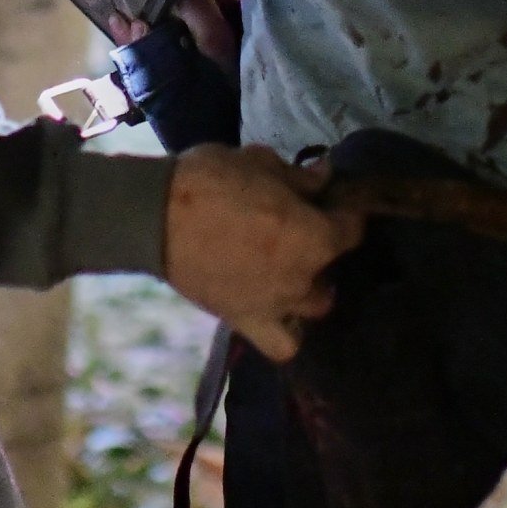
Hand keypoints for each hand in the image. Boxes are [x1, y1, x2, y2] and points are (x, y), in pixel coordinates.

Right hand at [159, 146, 358, 359]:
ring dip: (309, 290)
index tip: (335, 202)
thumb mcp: (260, 163)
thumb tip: (325, 176)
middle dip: (325, 251)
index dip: (347, 212)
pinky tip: (279, 312)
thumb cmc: (210, 181)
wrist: (154, 215)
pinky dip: (287, 334)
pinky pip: (282, 345)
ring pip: (314, 307)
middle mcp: (302, 278)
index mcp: (314, 236)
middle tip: (305, 233)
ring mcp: (276, 306)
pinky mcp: (245, 322)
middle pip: (332, 270)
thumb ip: (300, 177)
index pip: (352, 229)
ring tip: (292, 272)